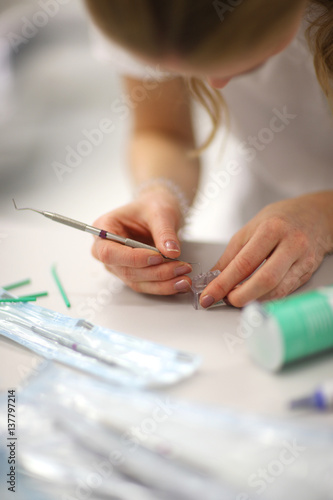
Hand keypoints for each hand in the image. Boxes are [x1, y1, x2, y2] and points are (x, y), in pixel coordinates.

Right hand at [91, 186, 191, 294]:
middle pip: (126, 270)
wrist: (158, 212)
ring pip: (137, 282)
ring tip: (185, 279)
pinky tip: (180, 283)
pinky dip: (164, 286)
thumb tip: (171, 252)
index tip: (158, 257)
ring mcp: (118, 265)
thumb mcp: (161, 212)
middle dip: (155, 272)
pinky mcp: (132, 274)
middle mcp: (106, 249)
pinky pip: (147, 285)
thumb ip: (164, 232)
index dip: (133, 258)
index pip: (110, 252)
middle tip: (180, 267)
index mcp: (104, 228)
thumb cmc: (153, 206)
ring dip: (162, 283)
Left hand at [200, 193, 332, 307]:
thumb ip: (231, 255)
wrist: (314, 216)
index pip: (243, 263)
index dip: (223, 283)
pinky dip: (266, 299)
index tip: (209, 295)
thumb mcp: (250, 228)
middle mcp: (291, 244)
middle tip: (225, 300)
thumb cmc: (280, 219)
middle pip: (264, 280)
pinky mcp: (308, 273)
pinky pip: (285, 292)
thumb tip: (213, 278)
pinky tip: (254, 298)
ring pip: (277, 290)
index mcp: (271, 229)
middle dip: (240, 297)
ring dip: (253, 300)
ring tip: (237, 298)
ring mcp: (303, 260)